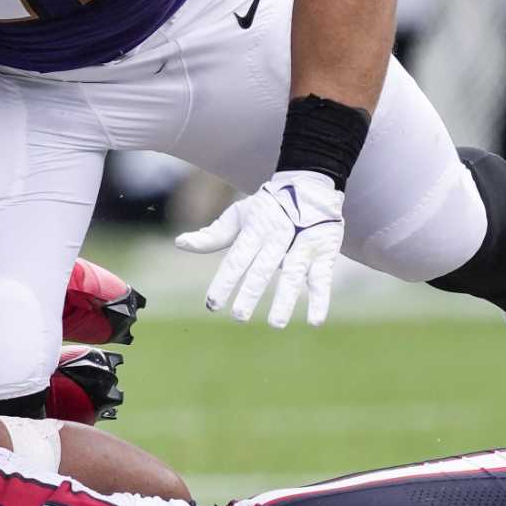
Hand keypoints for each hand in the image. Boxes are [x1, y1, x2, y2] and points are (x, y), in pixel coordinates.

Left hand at [175, 169, 345, 326]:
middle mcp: (278, 236)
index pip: (236, 260)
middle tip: (239, 317)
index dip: (224, 282)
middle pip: (262, 269)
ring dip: (285, 300)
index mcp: (255, 229)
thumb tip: (180, 244)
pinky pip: (322, 277)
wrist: (310, 182)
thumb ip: (213, 235)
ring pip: (293, 274)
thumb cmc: (267, 206)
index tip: (212, 305)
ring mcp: (303, 243)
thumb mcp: (239, 215)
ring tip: (275, 324)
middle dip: (250, 293)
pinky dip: (320, 299)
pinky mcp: (324, 250)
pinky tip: (314, 321)